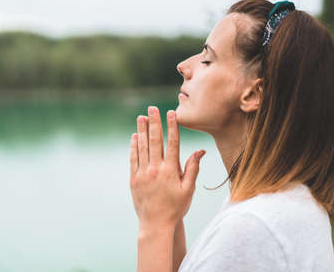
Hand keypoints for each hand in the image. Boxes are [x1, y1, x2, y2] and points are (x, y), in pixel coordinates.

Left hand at [129, 106, 205, 228]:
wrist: (156, 224)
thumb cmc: (176, 207)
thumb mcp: (188, 189)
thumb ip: (192, 168)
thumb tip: (200, 150)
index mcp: (170, 171)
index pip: (172, 143)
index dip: (171, 126)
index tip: (170, 113)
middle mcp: (155, 170)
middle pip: (154, 141)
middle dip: (154, 122)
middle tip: (152, 108)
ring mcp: (142, 174)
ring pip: (142, 147)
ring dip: (141, 130)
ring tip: (141, 116)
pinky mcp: (133, 179)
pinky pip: (133, 158)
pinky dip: (134, 146)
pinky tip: (134, 136)